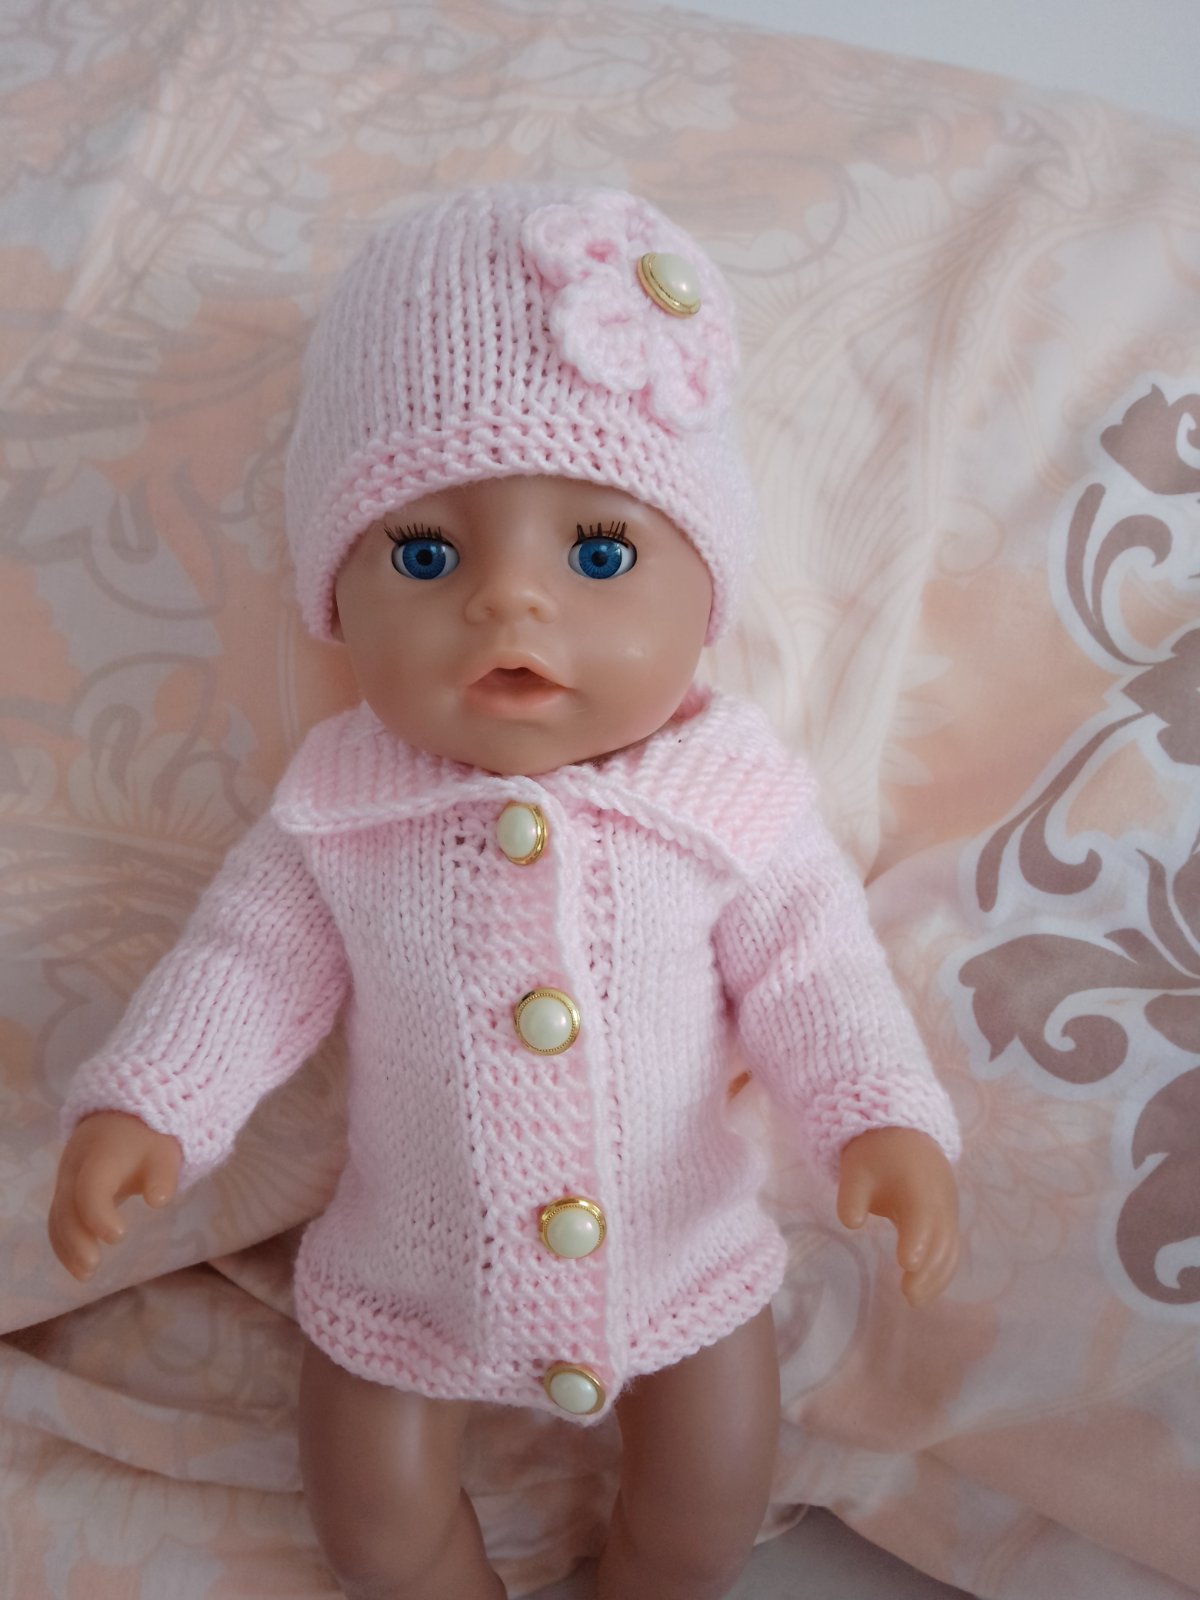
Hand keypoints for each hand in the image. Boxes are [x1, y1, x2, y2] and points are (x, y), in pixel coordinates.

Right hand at [48, 1111, 181, 1281]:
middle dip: (76, 1238)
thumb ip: (163, 1176)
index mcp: (101, 1155)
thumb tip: (159, 1201)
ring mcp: (65, 1180)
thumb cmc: (146, 1141)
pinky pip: (57, 1219)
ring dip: (67, 1247)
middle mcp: (75, 1168)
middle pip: (67, 1205)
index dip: (98, 1213)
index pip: (91, 1185)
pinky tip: (79, 1267)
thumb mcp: (164, 1152)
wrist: (121, 1120)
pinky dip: (64, 1244)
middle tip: (93, 1266)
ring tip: (86, 1274)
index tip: (118, 1236)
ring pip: (57, 1216)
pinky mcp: (64, 1193)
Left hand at [836, 1127, 959, 1306]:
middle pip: (941, 1238)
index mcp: (918, 1183)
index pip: (922, 1214)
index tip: (906, 1263)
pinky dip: (941, 1270)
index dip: (917, 1238)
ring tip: (915, 1299)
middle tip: (908, 1296)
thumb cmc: (877, 1156)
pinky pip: (951, 1248)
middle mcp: (940, 1199)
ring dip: (937, 1276)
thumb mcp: (855, 1169)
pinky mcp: (948, 1220)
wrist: (905, 1136)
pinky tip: (925, 1289)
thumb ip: (851, 1196)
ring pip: (950, 1248)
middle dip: (928, 1269)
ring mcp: (948, 1210)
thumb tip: (851, 1224)